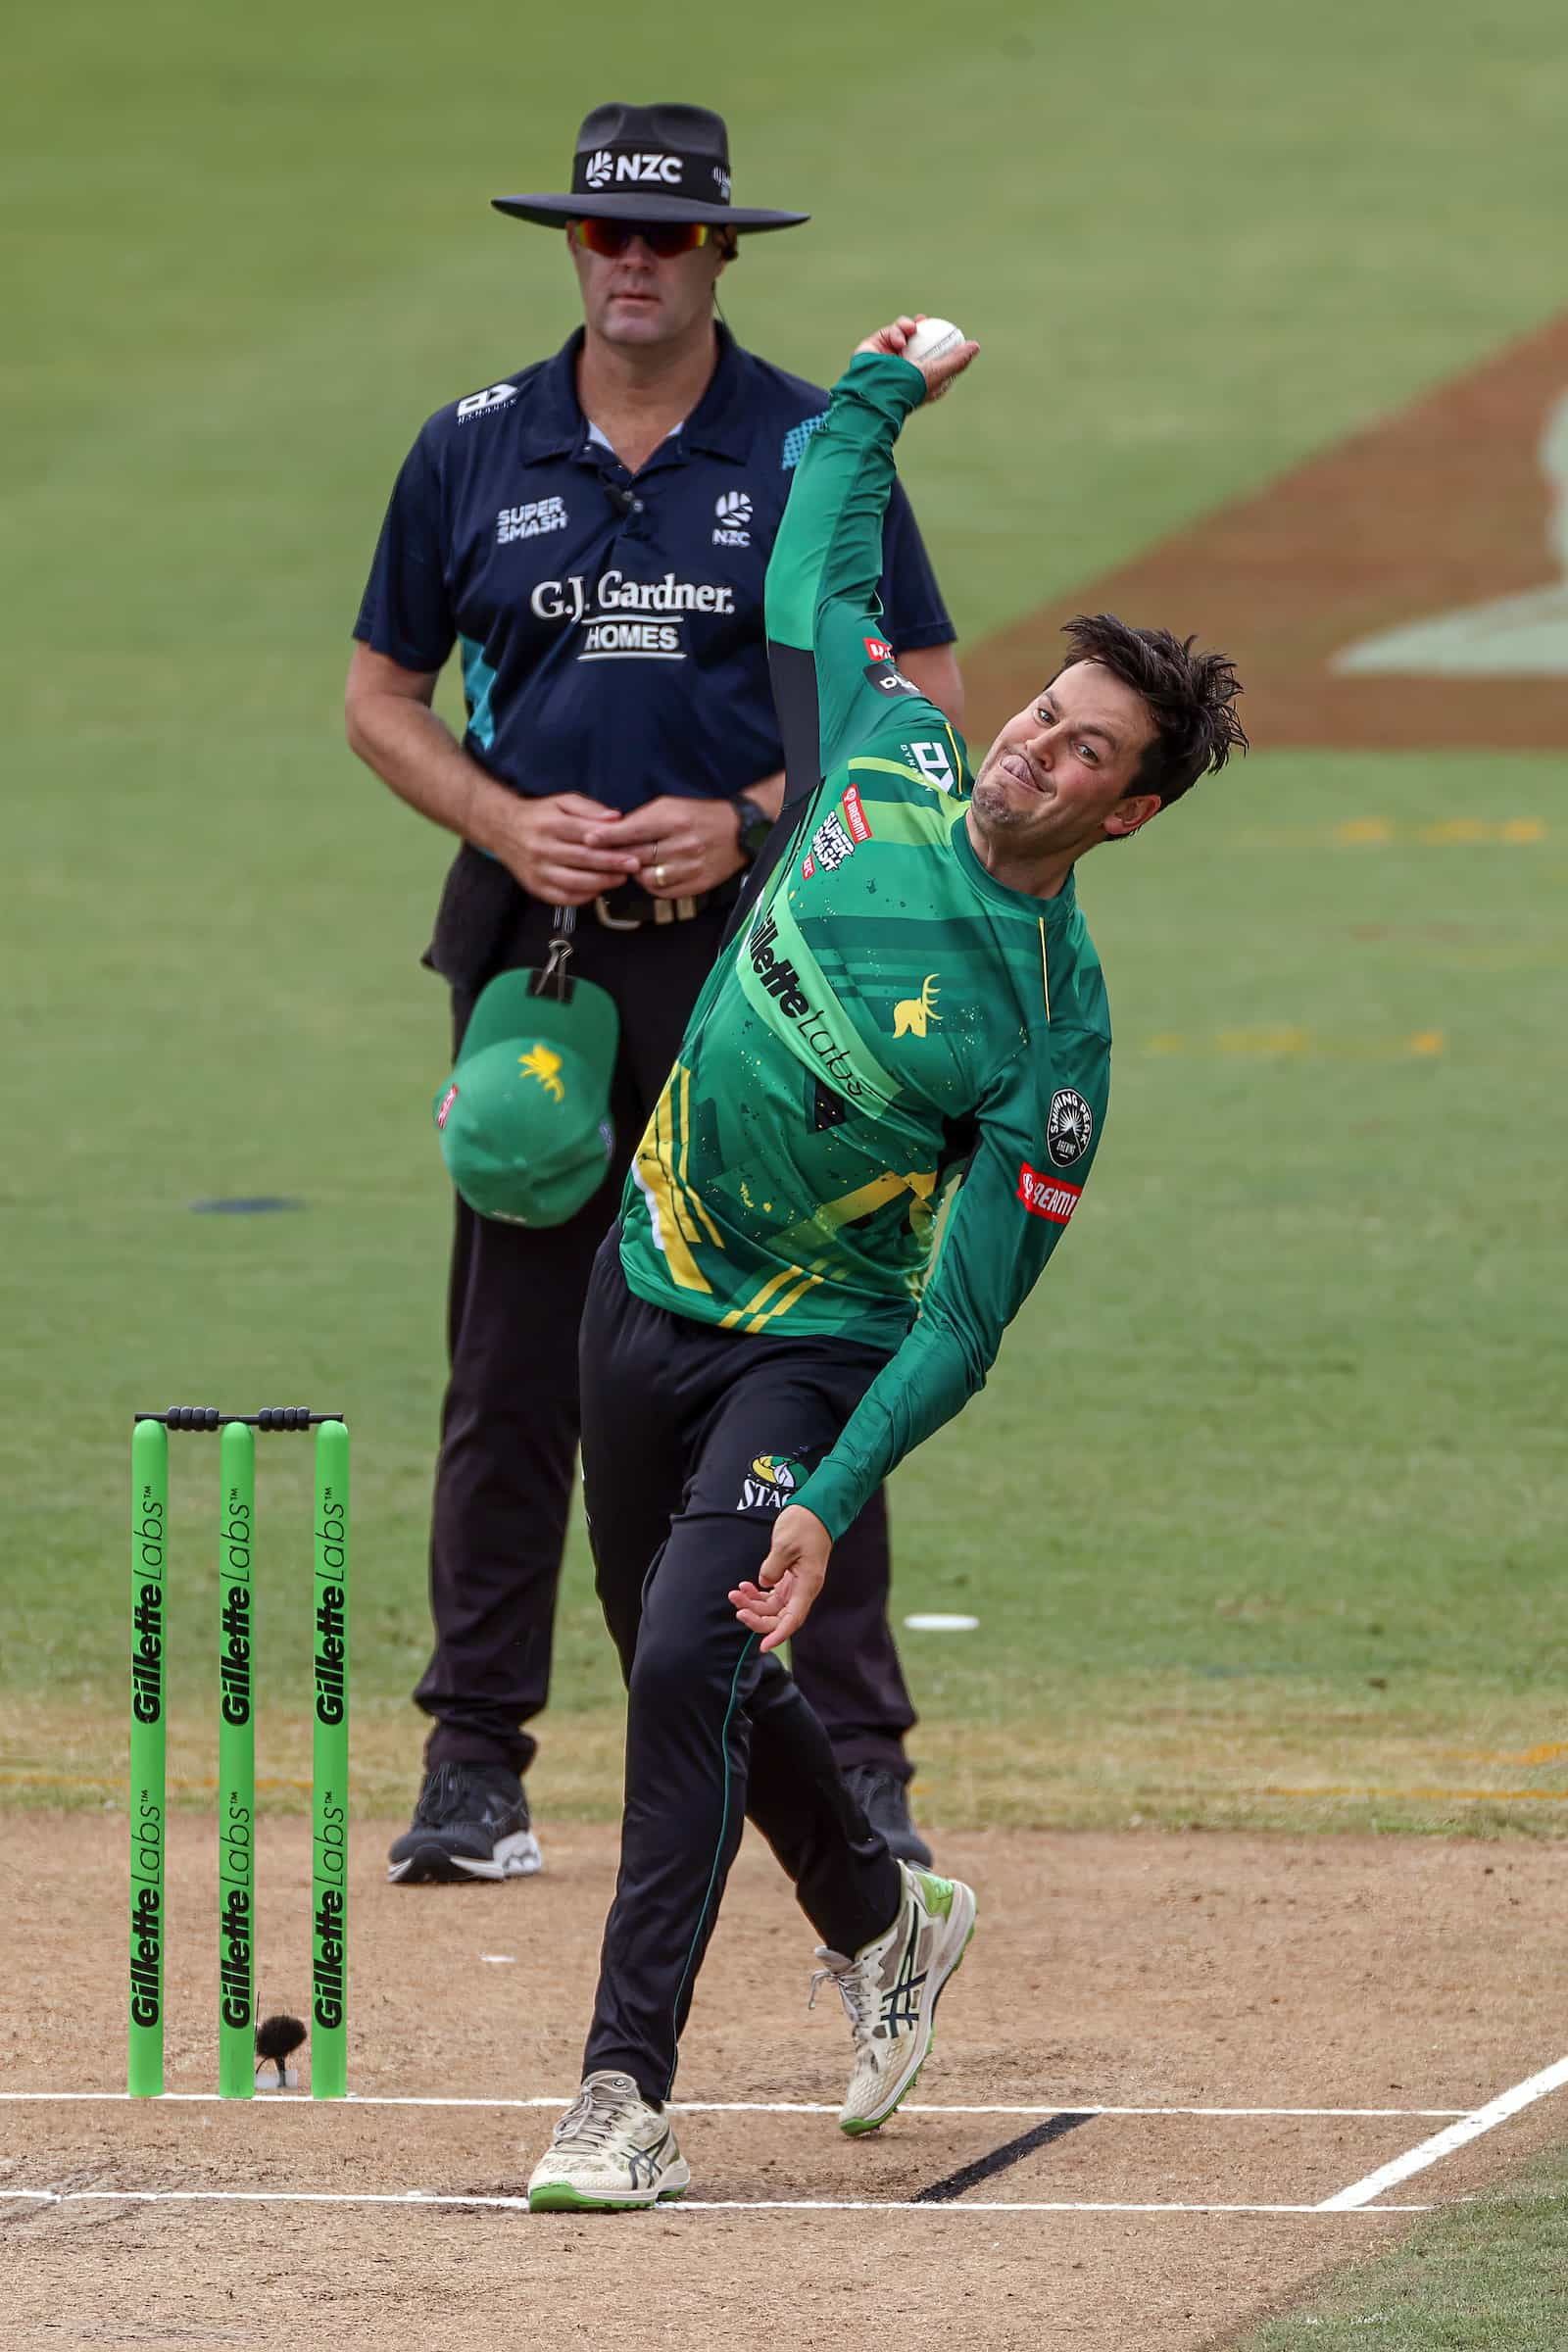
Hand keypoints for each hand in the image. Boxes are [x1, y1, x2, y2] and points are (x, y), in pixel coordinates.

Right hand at [486, 792, 643, 906]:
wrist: (503, 829)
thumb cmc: (540, 816)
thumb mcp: (562, 802)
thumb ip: (590, 809)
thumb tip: (616, 818)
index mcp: (550, 824)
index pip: (585, 835)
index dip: (610, 844)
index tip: (631, 849)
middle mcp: (541, 848)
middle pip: (581, 859)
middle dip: (611, 865)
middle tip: (633, 866)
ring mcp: (537, 870)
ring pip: (573, 882)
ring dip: (600, 883)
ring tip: (619, 879)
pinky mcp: (534, 887)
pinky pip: (562, 897)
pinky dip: (583, 897)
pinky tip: (598, 890)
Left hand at [587, 794, 747, 898]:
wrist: (738, 831)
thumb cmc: (698, 815)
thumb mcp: (670, 806)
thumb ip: (641, 820)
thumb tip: (609, 833)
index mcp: (675, 820)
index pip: (633, 830)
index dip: (608, 836)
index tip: (588, 839)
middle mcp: (684, 844)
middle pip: (637, 856)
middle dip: (617, 857)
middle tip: (603, 857)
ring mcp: (691, 867)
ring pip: (647, 878)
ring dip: (635, 873)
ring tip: (635, 864)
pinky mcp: (697, 884)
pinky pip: (662, 892)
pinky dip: (652, 885)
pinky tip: (652, 874)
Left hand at [729, 1506, 832, 1653]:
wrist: (816, 1510)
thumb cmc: (804, 1525)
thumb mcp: (784, 1545)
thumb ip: (771, 1568)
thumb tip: (763, 1583)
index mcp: (807, 1585)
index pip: (792, 1619)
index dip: (778, 1635)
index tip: (763, 1647)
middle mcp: (803, 1590)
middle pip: (779, 1617)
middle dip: (757, 1617)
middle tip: (737, 1608)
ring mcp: (796, 1585)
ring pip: (772, 1607)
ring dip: (753, 1604)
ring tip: (736, 1593)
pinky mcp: (789, 1578)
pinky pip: (772, 1595)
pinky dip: (757, 1594)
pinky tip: (745, 1587)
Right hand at [853, 314, 978, 402]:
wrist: (879, 389)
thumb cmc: (911, 386)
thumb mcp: (939, 373)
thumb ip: (958, 360)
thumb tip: (975, 346)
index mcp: (920, 376)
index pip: (933, 355)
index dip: (939, 341)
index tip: (946, 331)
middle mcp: (904, 366)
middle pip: (916, 341)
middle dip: (922, 328)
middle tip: (926, 319)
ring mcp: (888, 357)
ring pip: (902, 333)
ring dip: (907, 327)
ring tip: (911, 328)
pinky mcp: (875, 348)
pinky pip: (889, 333)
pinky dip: (896, 333)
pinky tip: (899, 341)